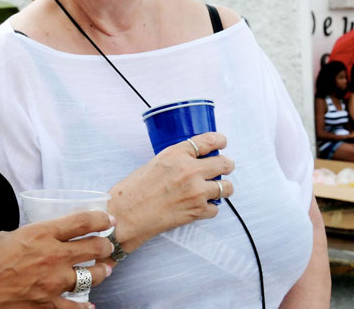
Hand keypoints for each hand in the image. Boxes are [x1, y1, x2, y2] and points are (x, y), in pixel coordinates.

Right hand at [0, 210, 113, 307]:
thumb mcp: (9, 234)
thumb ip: (32, 235)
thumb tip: (41, 237)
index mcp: (42, 233)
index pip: (83, 221)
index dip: (101, 218)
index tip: (108, 219)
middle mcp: (53, 256)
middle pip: (94, 248)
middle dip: (105, 245)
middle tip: (106, 245)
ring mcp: (53, 282)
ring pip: (92, 276)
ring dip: (101, 271)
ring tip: (105, 269)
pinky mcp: (47, 304)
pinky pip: (75, 307)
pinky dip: (84, 306)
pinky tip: (90, 305)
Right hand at [109, 132, 234, 246]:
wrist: (127, 214)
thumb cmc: (134, 189)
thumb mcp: (155, 163)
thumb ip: (175, 160)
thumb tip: (192, 161)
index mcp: (176, 154)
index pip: (208, 141)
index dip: (219, 141)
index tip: (222, 142)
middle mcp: (189, 170)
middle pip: (224, 163)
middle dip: (227, 165)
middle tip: (225, 167)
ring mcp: (196, 191)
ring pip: (227, 187)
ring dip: (223, 188)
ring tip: (215, 189)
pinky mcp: (198, 211)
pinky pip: (215, 208)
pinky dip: (209, 207)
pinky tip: (199, 206)